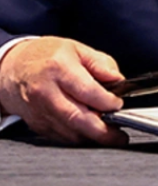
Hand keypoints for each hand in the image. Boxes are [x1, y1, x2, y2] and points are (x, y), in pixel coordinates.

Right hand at [0, 37, 127, 144]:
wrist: (12, 67)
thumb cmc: (46, 56)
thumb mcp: (78, 49)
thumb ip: (101, 63)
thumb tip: (118, 80)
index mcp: (59, 68)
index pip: (87, 91)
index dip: (107, 101)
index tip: (118, 104)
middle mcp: (46, 92)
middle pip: (77, 118)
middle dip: (102, 130)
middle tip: (118, 135)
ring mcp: (39, 110)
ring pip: (69, 132)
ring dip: (91, 136)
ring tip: (109, 133)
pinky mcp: (36, 124)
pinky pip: (60, 136)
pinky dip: (77, 136)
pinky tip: (89, 131)